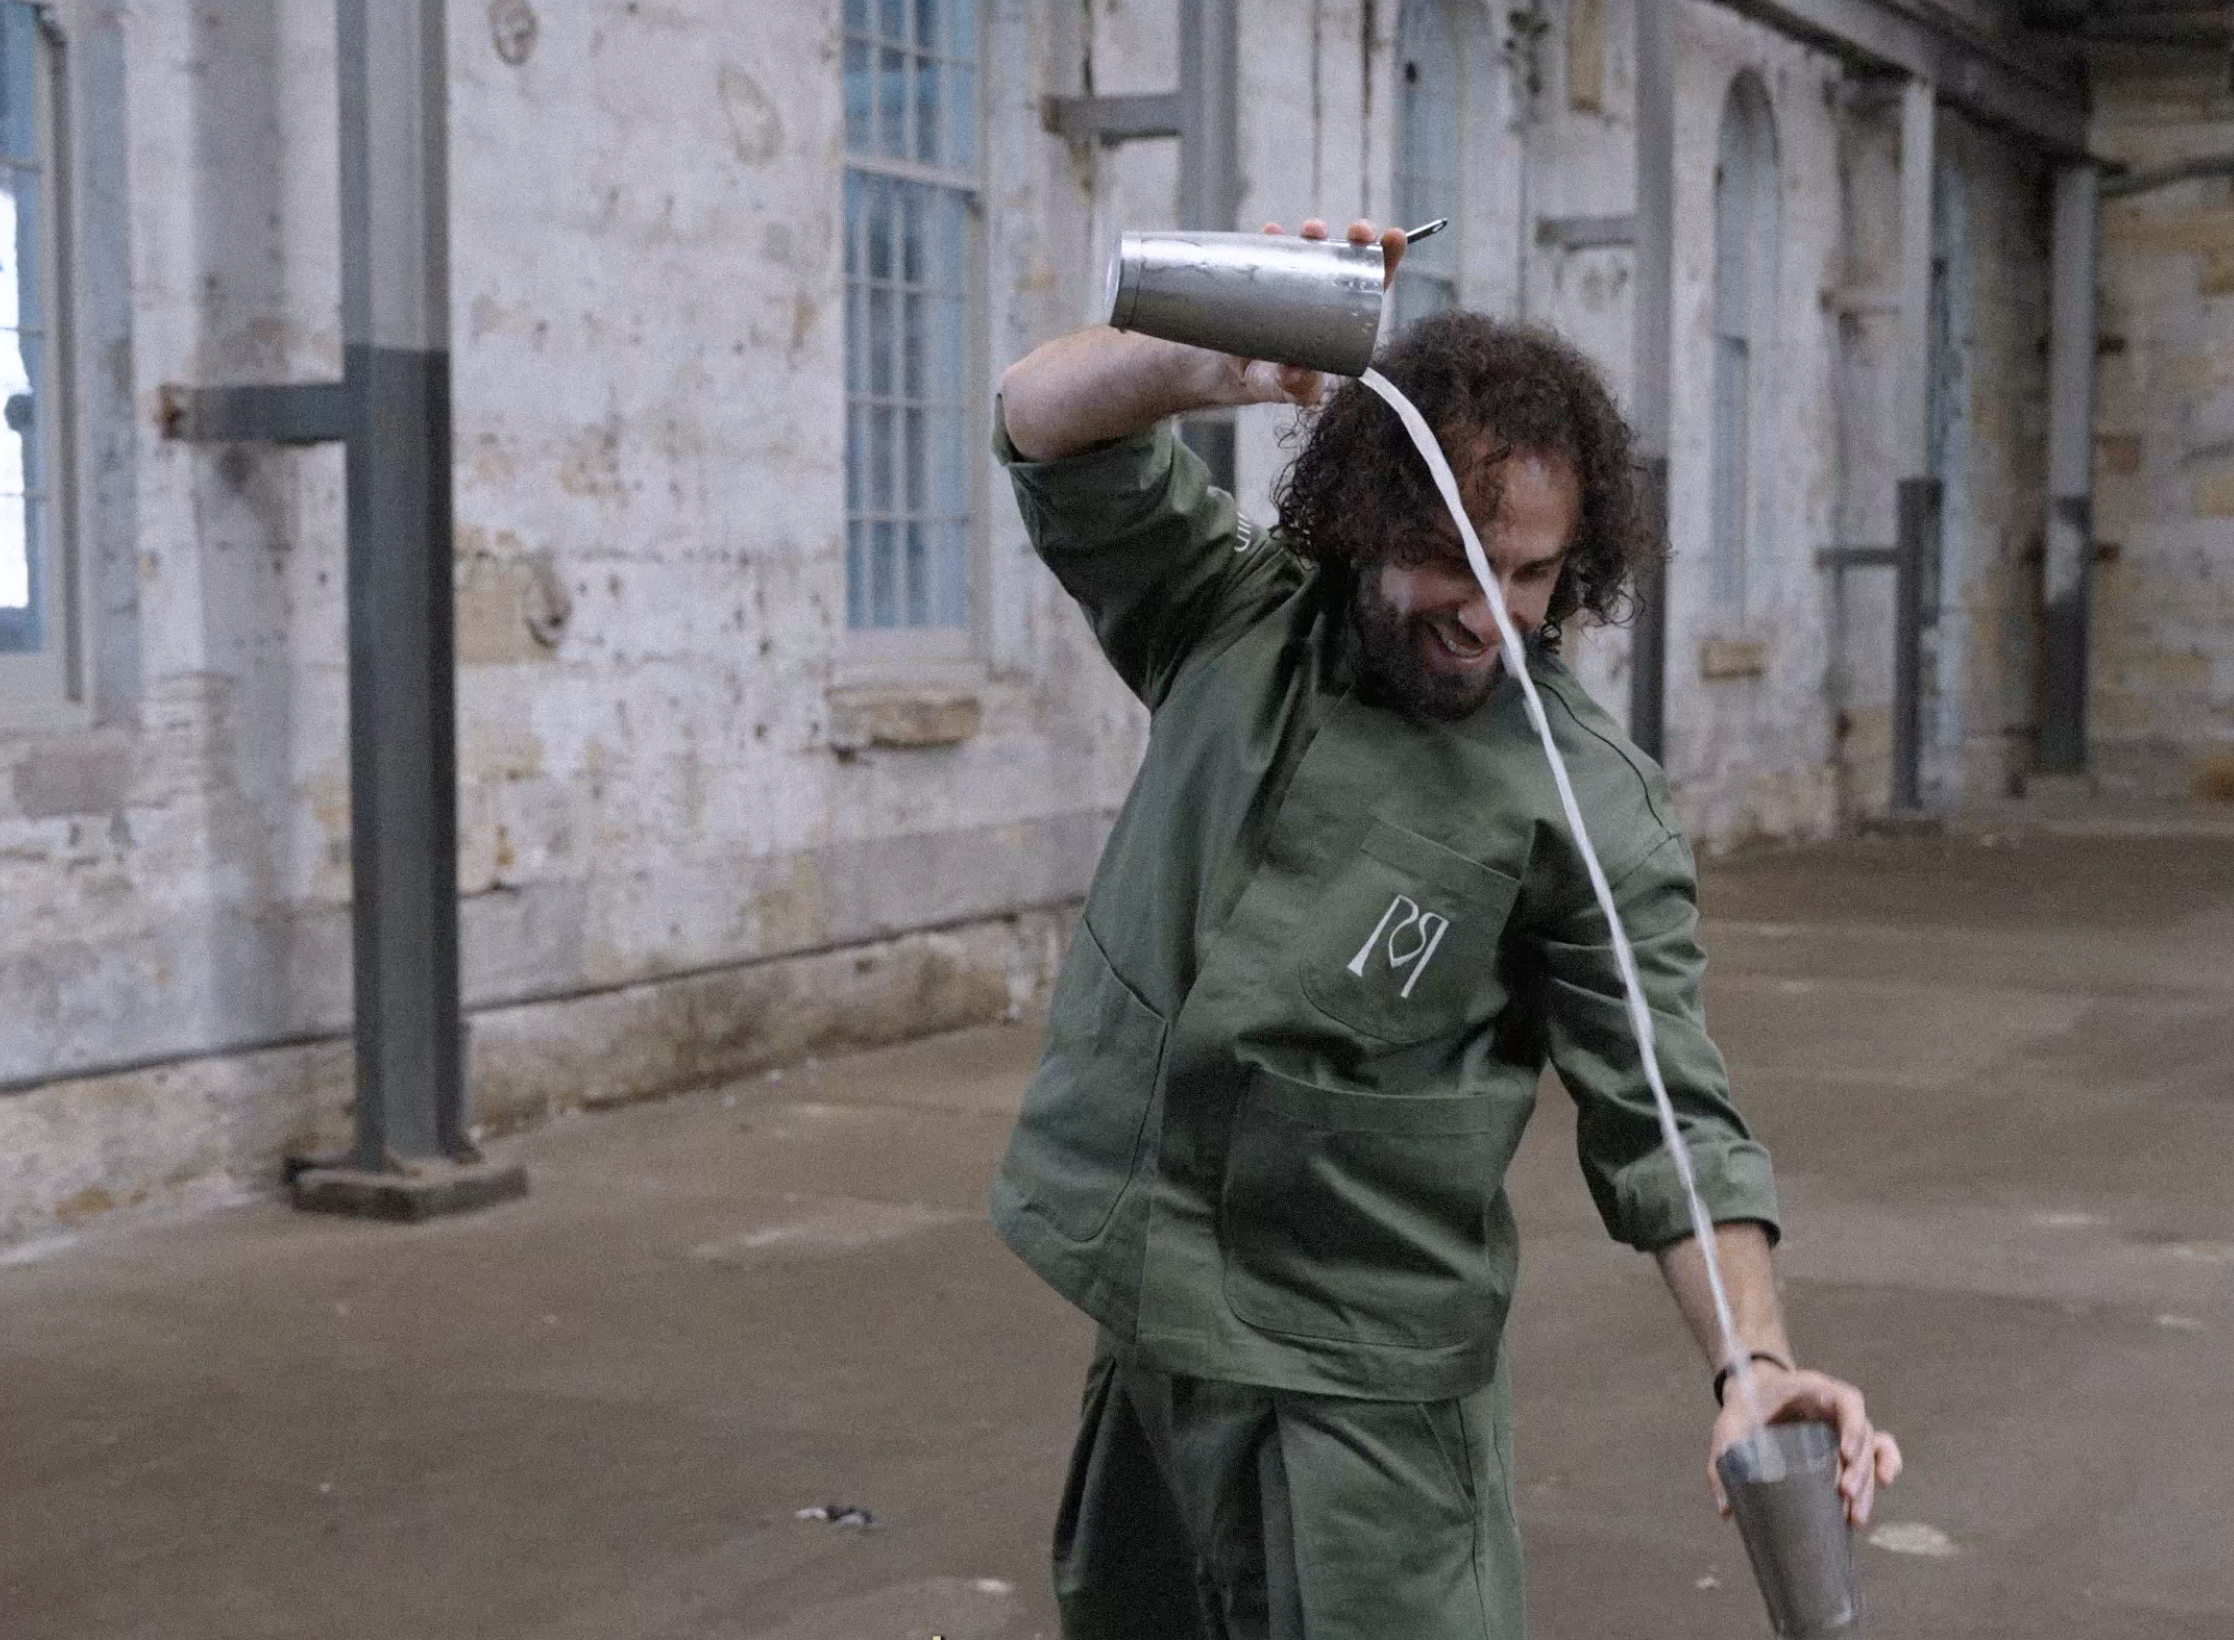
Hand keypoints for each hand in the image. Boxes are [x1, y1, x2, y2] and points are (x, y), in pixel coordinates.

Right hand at [1189, 217, 1407, 410]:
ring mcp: (1296, 280)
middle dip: (1358, 238)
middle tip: (1358, 231)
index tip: (1395, 236)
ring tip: (1312, 231)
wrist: (1235, 372)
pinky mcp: (1267, 276)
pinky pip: (1274, 252)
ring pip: (1314, 248)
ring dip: (1316, 233)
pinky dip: (1274, 240)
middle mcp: (1324, 293)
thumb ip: (1297, 387)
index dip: (1387, 258)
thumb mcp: (1288, 388)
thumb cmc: (1275, 380)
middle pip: (1349, 259)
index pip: (1372, 285)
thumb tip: (1296, 373)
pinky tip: (1271, 233)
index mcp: (1344, 318)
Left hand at [1707, 1362, 1903, 1526]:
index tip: (1845, 1454)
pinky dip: (1886, 1465)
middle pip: (1863, 1432)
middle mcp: (1834, 1406)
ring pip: (1870, 1450)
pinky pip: (1876, 1451)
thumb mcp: (1728, 1426)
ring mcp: (1842, 1425)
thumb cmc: (1744, 1407)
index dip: (1852, 1426)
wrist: (1750, 1397)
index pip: (1846, 1399)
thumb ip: (1722, 1459)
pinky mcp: (1845, 1443)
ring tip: (1856, 1516)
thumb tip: (1725, 1512)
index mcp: (1810, 1389)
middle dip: (1859, 1467)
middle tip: (1846, 1495)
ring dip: (1868, 1481)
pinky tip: (1882, 1488)